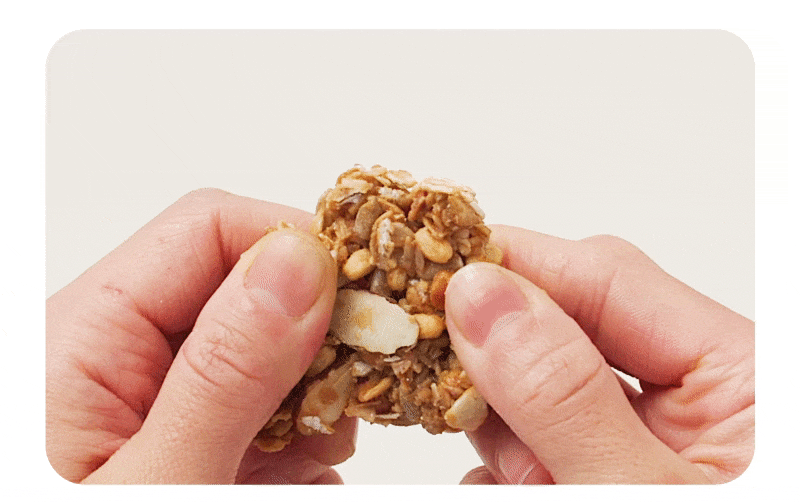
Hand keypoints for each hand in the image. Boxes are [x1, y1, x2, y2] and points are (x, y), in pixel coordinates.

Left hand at [46, 189, 353, 483]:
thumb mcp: (157, 483)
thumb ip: (224, 374)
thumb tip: (302, 262)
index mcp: (82, 340)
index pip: (208, 228)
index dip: (299, 245)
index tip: (367, 300)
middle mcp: (117, 356)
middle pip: (249, 291)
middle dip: (318, 341)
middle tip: (353, 401)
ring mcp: (155, 401)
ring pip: (268, 354)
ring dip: (317, 401)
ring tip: (321, 460)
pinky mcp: (181, 441)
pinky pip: (259, 412)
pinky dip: (299, 445)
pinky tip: (303, 477)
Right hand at [445, 225, 753, 483]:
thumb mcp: (639, 490)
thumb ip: (566, 396)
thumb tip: (481, 298)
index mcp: (742, 375)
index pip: (607, 275)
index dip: (513, 265)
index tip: (435, 276)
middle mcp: (699, 395)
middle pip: (565, 328)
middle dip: (502, 371)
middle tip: (454, 401)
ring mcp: (653, 439)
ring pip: (542, 387)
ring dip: (505, 432)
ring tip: (527, 483)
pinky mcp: (615, 471)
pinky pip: (543, 440)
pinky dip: (509, 468)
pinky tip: (510, 490)